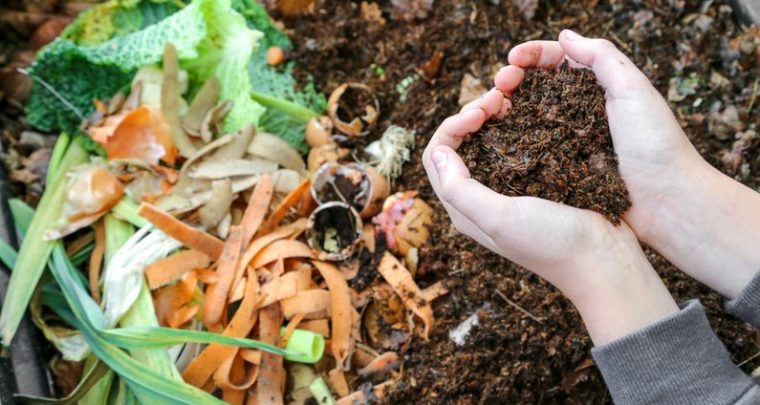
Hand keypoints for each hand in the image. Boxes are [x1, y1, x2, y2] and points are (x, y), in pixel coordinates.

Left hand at [422, 88, 677, 344]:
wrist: (604, 260)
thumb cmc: (552, 242)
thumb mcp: (499, 218)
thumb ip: (460, 189)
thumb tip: (438, 151)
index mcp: (464, 209)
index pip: (437, 156)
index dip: (452, 126)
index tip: (480, 112)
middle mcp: (481, 199)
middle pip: (459, 145)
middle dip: (471, 114)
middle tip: (498, 98)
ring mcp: (509, 189)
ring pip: (486, 141)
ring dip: (492, 116)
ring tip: (511, 99)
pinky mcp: (536, 182)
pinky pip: (515, 145)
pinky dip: (516, 124)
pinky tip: (531, 112)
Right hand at [500, 30, 759, 298]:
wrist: (666, 202)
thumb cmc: (656, 145)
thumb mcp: (633, 90)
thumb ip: (602, 57)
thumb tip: (565, 35)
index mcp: (598, 87)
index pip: (557, 60)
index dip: (531, 56)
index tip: (512, 60)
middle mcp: (579, 111)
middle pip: (536, 86)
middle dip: (512, 79)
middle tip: (500, 85)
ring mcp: (567, 140)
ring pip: (527, 116)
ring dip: (506, 108)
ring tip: (491, 109)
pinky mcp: (560, 168)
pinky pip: (530, 149)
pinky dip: (511, 140)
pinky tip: (498, 138)